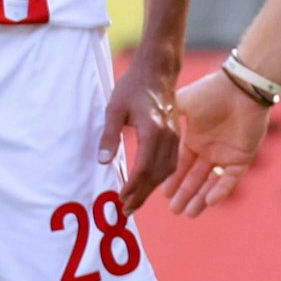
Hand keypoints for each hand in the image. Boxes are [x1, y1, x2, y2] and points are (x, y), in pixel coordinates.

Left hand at [101, 52, 179, 211]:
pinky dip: (160, 177)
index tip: (119, 199)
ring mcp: (175, 136)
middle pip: (157, 174)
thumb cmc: (133, 86)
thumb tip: (104, 161)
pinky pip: (171, 163)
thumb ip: (109, 135)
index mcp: (153, 130)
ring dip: (151, 189)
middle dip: (141, 195)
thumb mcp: (115, 108)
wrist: (158, 70)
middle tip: (125, 210)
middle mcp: (168, 136)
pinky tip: (149, 183)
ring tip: (134, 201)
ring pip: (167, 171)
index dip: (132, 187)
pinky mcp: (176, 135)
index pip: (144, 168)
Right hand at [164, 70, 267, 217]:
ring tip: (188, 212)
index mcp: (195, 139)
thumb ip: (169, 114)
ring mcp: (226, 154)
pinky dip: (221, 190)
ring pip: (212, 182)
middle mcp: (209, 149)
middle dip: (184, 193)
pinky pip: (231, 178)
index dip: (172, 180)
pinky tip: (210, 201)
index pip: (181, 165)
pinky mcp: (243, 157)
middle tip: (173, 209)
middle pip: (195, 178)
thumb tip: (149, 121)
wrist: (240, 87)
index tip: (162, 193)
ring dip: (200, 197)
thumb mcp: (183, 103)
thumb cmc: (211, 92)